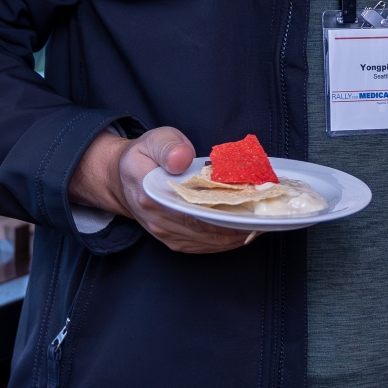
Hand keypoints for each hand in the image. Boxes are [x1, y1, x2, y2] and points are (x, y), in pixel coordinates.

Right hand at [70, 127, 257, 253]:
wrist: (121, 179)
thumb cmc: (144, 156)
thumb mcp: (153, 140)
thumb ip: (168, 147)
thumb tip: (181, 159)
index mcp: (152, 194)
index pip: (193, 211)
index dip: (225, 212)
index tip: (251, 205)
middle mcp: (158, 220)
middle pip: (206, 229)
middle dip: (239, 224)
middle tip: (266, 214)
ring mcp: (165, 234)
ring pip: (208, 242)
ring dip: (236, 234)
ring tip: (262, 222)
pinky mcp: (174, 240)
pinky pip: (203, 246)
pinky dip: (226, 241)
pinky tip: (245, 231)